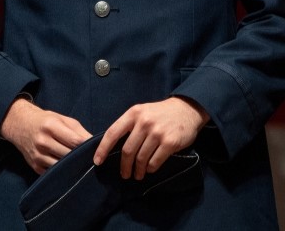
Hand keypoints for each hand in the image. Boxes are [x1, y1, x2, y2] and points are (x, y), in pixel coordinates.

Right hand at [0, 97, 91, 174]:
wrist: (20, 125)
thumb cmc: (46, 121)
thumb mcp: (63, 119)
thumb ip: (79, 131)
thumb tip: (97, 144)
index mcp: (51, 126)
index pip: (75, 141)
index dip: (88, 147)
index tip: (98, 150)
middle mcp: (43, 142)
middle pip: (69, 155)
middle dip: (81, 157)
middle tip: (93, 160)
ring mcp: (37, 156)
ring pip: (62, 167)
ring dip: (73, 166)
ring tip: (82, 165)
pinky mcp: (35, 166)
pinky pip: (54, 172)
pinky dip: (63, 172)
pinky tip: (69, 169)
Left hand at [93, 97, 208, 180]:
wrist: (187, 109)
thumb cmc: (160, 113)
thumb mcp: (142, 112)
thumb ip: (129, 125)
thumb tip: (112, 147)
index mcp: (133, 113)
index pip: (112, 133)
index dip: (103, 149)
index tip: (97, 161)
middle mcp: (144, 122)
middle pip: (127, 150)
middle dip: (124, 166)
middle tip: (124, 174)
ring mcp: (157, 132)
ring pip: (141, 158)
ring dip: (138, 170)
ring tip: (138, 174)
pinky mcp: (170, 142)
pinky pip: (155, 162)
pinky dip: (151, 168)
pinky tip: (150, 169)